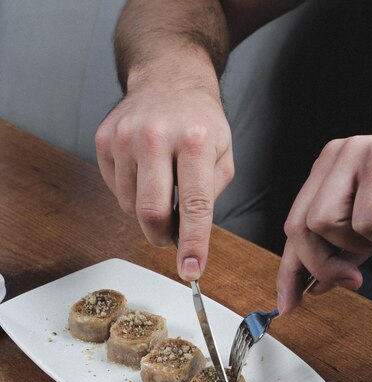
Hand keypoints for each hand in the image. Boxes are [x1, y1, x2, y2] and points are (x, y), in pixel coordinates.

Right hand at [95, 62, 233, 280]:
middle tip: (172, 236)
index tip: (191, 271)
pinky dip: (132, 193)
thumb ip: (211, 195)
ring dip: (147, 212)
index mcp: (195, 141)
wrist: (168, 76)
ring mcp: (125, 137)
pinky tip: (145, 172)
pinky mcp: (104, 140)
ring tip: (162, 186)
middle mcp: (155, 137)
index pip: (194, 206)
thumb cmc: (200, 120)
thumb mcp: (224, 153)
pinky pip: (115, 189)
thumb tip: (188, 233)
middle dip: (162, 237)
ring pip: (130, 206)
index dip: (192, 244)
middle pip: (150, 213)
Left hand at [277, 133, 371, 313]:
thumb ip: (341, 255)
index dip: (289, 271)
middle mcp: (334, 158)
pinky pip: (366, 222)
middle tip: (355, 277)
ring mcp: (353, 153)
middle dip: (325, 264)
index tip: (287, 306)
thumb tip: (313, 285)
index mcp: (328, 174)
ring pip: (325, 224)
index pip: (295, 227)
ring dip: (365, 243)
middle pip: (299, 228)